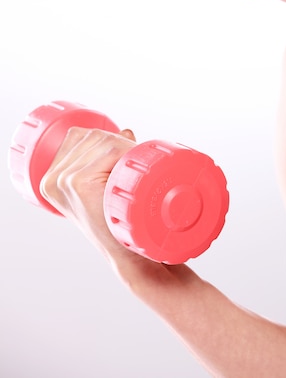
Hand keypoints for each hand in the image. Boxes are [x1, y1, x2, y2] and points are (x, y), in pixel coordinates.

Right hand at [40, 126, 137, 254]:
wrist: (126, 252)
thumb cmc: (118, 220)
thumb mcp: (105, 184)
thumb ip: (109, 157)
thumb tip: (124, 131)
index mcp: (51, 179)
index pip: (79, 135)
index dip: (107, 139)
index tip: (123, 156)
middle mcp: (53, 179)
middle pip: (93, 135)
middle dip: (119, 142)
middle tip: (134, 165)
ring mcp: (64, 180)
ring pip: (105, 140)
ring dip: (127, 148)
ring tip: (134, 172)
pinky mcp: (78, 183)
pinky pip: (111, 150)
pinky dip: (128, 153)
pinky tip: (131, 172)